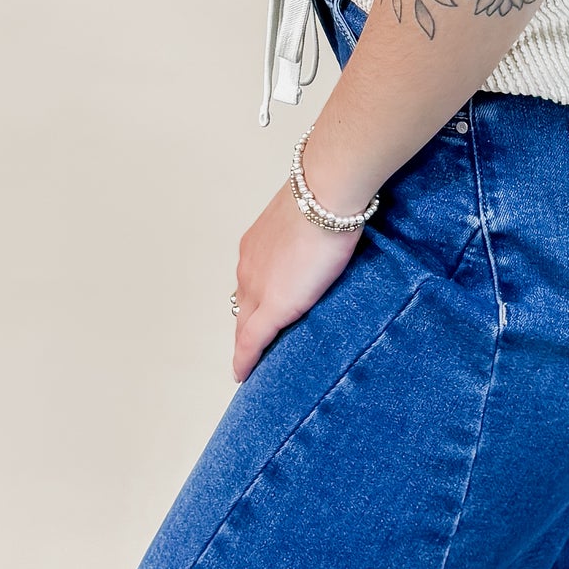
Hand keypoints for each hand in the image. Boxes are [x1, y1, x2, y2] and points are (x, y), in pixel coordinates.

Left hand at [231, 180, 361, 381]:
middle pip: (242, 306)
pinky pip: (251, 341)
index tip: (253, 319)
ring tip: (255, 360)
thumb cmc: (326, 197)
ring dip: (248, 341)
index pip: (249, 283)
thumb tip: (326, 236)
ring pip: (244, 323)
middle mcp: (248, 266)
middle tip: (252, 347)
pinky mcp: (272, 306)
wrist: (324, 195)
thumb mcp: (310, 218)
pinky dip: (245, 359)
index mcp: (256, 246)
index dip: (251, 304)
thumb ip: (309, 235)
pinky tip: (242, 373)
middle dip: (245, 326)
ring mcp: (256, 286)